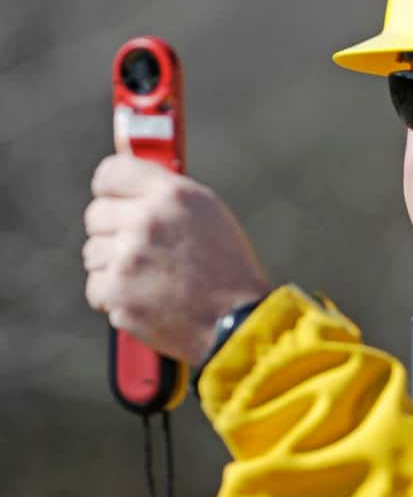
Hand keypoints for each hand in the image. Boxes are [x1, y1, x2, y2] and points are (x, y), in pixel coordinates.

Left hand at [83, 154, 269, 363]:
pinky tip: (146, 299)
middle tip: (141, 250)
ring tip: (150, 279)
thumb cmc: (227, 269)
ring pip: (93, 253)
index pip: (110, 173)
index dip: (110, 190)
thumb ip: (166, 195)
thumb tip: (128, 188)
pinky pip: (95, 288)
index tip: (115, 201)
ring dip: (114, 266)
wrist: (236, 323)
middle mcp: (146, 221)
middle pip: (96, 215)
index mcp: (172, 195)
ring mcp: (128, 259)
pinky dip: (115, 297)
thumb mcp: (208, 215)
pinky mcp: (117, 294)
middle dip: (113, 232)